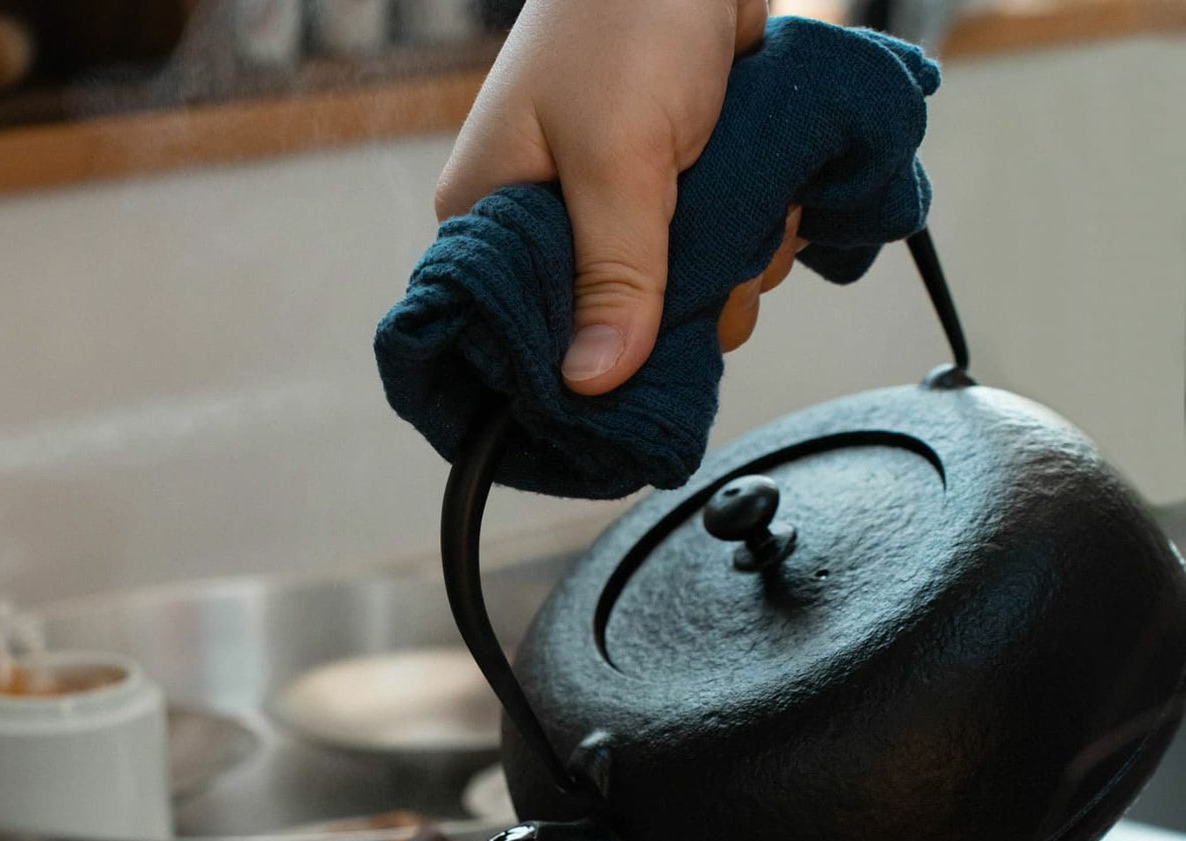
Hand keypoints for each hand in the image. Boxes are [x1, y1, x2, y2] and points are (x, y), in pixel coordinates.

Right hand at [435, 0, 806, 393]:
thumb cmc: (628, 17)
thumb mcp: (618, 156)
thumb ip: (614, 275)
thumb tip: (591, 384)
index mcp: (492, 222)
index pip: (518, 342)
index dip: (579, 370)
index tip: (638, 367)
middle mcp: (548, 232)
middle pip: (616, 337)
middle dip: (682, 306)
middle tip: (710, 252)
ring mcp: (616, 220)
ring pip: (682, 305)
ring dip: (736, 269)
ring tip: (748, 201)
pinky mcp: (674, 204)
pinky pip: (719, 264)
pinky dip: (756, 239)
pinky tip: (767, 193)